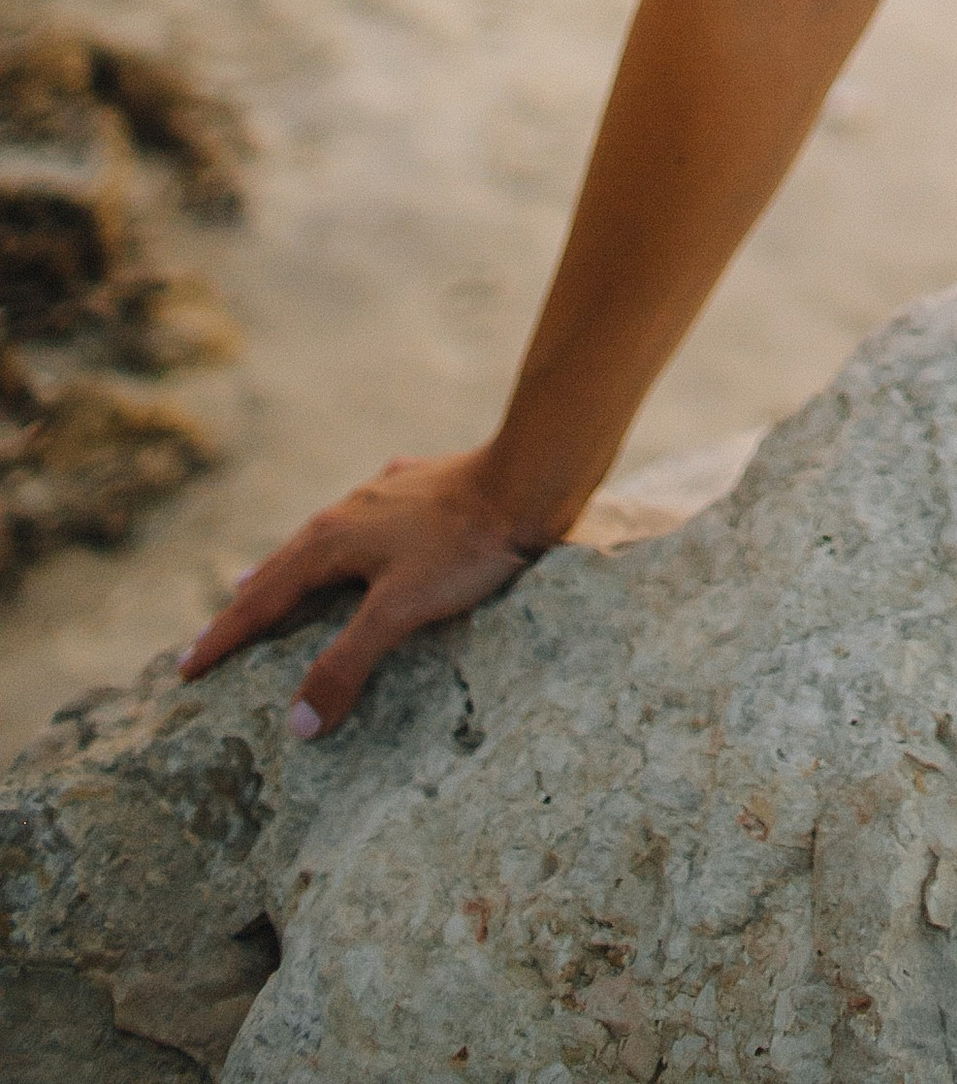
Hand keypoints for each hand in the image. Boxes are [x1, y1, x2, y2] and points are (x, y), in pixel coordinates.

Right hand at [177, 447, 552, 737]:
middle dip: (245, 604)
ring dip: (289, 568)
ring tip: (265, 582)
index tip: (184, 669)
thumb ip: (347, 664)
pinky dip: (341, 541)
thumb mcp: (400, 612)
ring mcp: (383, 494)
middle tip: (214, 635)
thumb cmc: (464, 547)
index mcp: (330, 541)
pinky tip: (357, 531)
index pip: (261, 601)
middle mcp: (347, 511)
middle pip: (282, 566)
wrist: (524, 479)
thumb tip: (296, 724)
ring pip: (321, 538)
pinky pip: (364, 518)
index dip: (223, 638)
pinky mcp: (419, 485)